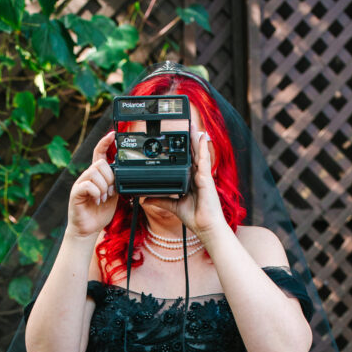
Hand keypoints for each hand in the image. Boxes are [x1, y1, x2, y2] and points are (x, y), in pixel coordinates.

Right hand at [66, 131, 117, 238]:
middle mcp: (87, 177)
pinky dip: (96, 193)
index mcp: (97, 176)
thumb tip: (122, 174)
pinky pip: (88, 185)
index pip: (99, 154)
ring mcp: (80, 184)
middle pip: (100, 164)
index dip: (105, 143)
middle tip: (109, 192)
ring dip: (103, 187)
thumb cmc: (99, 213)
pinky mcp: (76, 192)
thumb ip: (116, 184)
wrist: (87, 229)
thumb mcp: (113, 196)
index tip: (113, 134)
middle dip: (109, 178)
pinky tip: (96, 201)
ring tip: (102, 198)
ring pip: (95, 173)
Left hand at [142, 122, 226, 239]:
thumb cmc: (195, 218)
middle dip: (191, 139)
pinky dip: (202, 150)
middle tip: (187, 124)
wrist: (206, 227)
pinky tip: (201, 138)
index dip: (185, 150)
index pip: (188, 162)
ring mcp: (203, 177)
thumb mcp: (173, 206)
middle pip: (194, 154)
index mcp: (192, 181)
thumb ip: (161, 200)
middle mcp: (199, 177)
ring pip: (199, 154)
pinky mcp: (206, 180)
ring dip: (196, 139)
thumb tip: (146, 199)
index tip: (179, 139)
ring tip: (193, 125)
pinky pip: (203, 161)